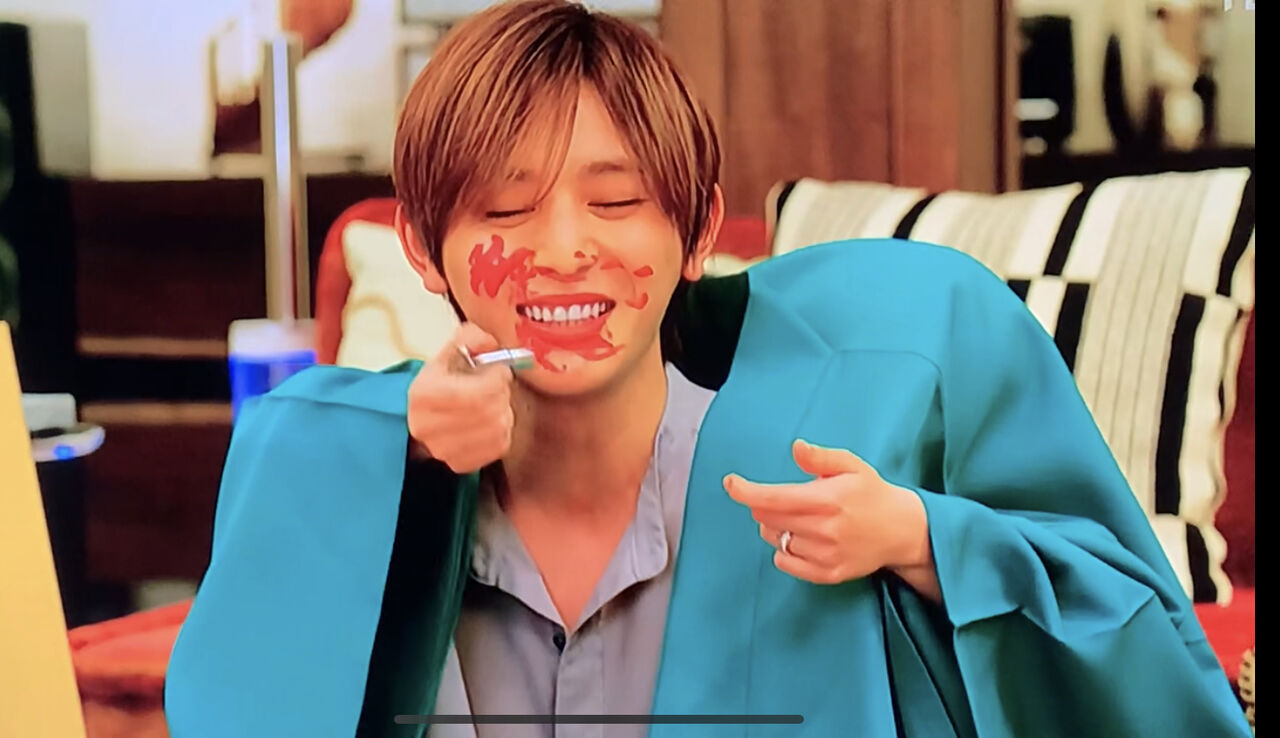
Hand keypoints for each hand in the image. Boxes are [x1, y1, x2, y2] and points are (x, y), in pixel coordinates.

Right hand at [408, 323, 514, 473]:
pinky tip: (492, 421)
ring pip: (497, 429)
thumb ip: (471, 336)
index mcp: (422, 394)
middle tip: (499, 387)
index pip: (473, 394)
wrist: (428, 415)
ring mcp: (442, 450)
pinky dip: (504, 430)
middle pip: (487, 412)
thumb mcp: (452, 350)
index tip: (499, 372)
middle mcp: (426, 426)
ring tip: (495, 403)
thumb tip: (488, 343)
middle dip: (502, 394)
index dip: (496, 381)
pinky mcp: (460, 465)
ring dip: (505, 412)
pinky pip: (500, 446)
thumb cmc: (445, 379)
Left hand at [723, 439, 931, 585]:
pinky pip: (786, 563)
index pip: (773, 498)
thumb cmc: (872, 493)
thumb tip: (796, 448)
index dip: (745, 491)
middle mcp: (824, 530)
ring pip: (776, 540)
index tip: (730, 483)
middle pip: (768, 519)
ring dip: (776, 527)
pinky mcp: (827, 574)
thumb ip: (820, 458)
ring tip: (801, 518)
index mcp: (827, 500)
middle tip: (784, 498)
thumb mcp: (851, 466)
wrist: (903, 531)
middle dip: (764, 505)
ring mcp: (825, 555)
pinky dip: (785, 550)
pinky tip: (803, 539)